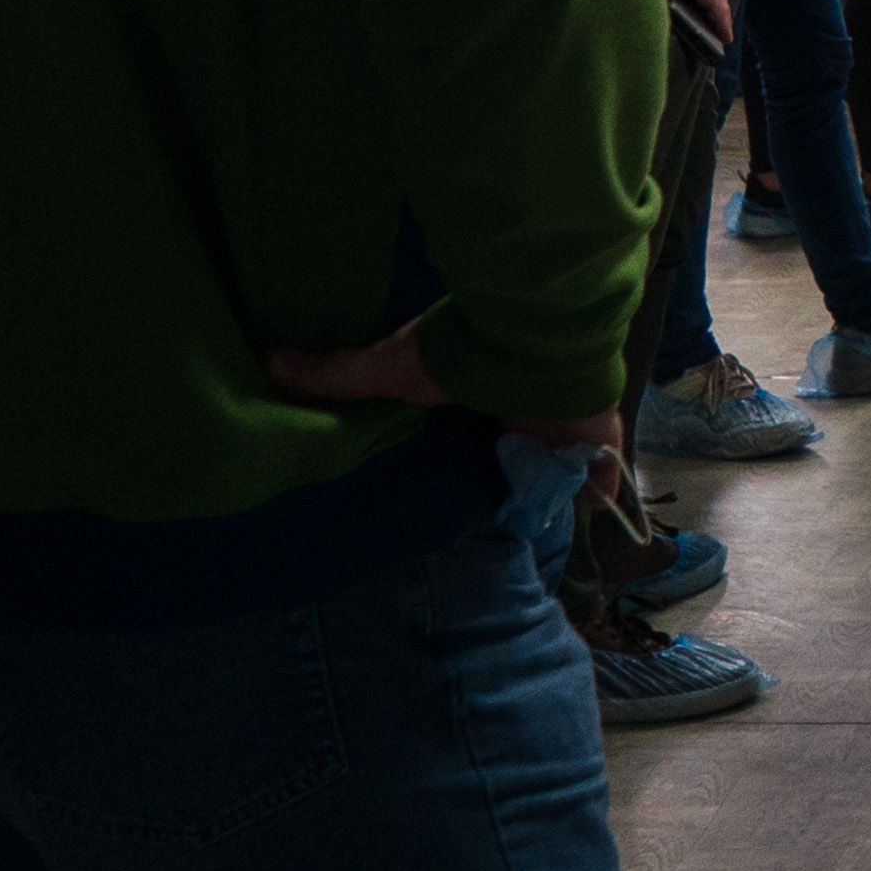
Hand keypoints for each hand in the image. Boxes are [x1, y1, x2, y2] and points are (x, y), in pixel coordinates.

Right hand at [264, 314, 627, 513]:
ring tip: (533, 530)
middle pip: (516, 450)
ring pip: (559, 468)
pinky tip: (595, 528)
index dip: (465, 445)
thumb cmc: (463, 351)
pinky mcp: (598, 441)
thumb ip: (337, 375)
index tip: (451, 468)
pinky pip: (603, 479)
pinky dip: (601, 498)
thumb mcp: (391, 368)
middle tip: (489, 510)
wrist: (535, 340)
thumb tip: (267, 362)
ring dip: (552, 489)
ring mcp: (565, 427)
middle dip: (510, 473)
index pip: (470, 426)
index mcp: (479, 391)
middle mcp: (523, 408)